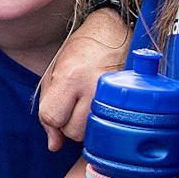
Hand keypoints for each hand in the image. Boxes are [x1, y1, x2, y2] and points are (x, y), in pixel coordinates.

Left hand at [37, 6, 129, 150]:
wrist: (114, 31)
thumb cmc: (80, 50)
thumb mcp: (54, 72)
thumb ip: (48, 109)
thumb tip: (54, 146)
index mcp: (70, 77)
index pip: (52, 117)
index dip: (51, 118)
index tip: (57, 107)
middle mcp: (93, 87)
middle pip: (72, 131)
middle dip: (68, 123)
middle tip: (74, 103)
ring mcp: (115, 95)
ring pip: (91, 134)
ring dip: (85, 125)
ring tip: (88, 103)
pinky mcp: (130, 100)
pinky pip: (110, 127)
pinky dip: (103, 123)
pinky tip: (102, 107)